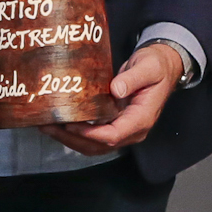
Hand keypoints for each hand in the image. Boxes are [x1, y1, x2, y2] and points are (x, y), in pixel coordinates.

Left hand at [43, 42, 179, 154]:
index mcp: (141, 119)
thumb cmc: (157, 66)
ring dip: (71, 139)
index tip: (70, 124)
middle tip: (48, 126)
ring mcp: (124, 129)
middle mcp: (133, 130)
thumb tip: (115, 89)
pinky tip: (61, 123)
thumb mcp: (148, 67)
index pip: (112, 136)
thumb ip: (132, 78)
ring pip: (95, 145)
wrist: (164, 67)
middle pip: (99, 145)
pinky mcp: (116, 124)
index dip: (89, 134)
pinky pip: (95, 136)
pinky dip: (77, 134)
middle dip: (72, 139)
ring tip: (48, 126)